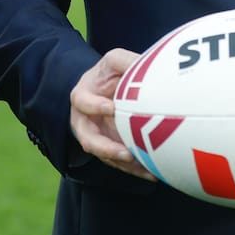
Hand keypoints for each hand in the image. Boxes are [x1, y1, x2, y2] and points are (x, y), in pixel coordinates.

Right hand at [69, 48, 153, 180]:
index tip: (111, 107)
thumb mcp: (114, 61)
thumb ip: (125, 62)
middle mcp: (85, 121)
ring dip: (124, 164)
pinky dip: (134, 169)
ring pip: (105, 156)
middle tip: (126, 153)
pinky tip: (152, 173)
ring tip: (145, 169)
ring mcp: (96, 137)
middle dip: (107, 148)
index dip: (94, 105)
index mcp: (82, 96)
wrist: (103, 89)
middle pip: (89, 139)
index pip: (82, 101)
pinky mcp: (108, 149)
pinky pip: (119, 163)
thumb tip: (148, 65)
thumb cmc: (108, 73)